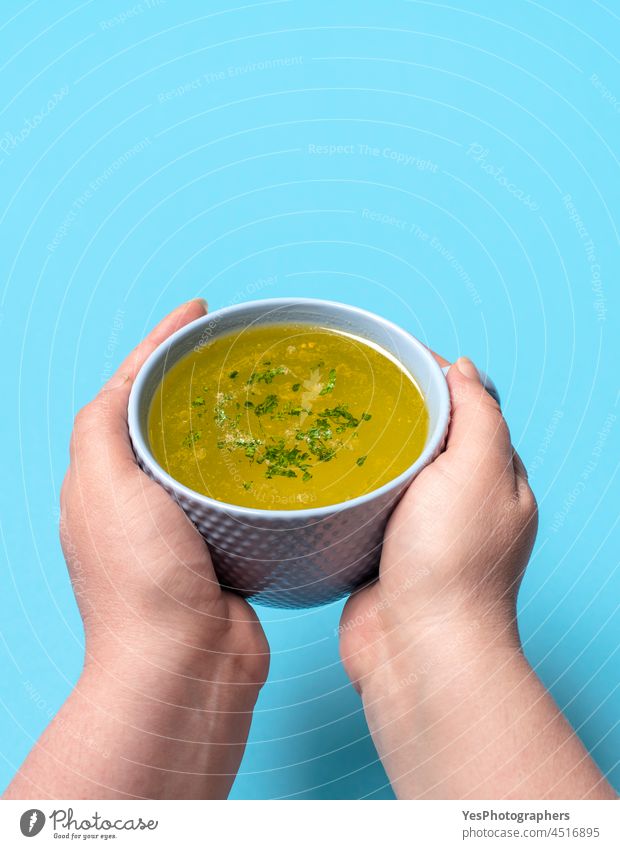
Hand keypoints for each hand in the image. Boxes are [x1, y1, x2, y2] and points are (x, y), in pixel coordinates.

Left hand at [6, 300, 268, 799]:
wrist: (183, 669)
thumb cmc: (141, 584)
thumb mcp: (103, 490)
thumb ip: (102, 430)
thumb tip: (123, 380)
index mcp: (103, 480)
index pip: (129, 391)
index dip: (159, 344)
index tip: (197, 311)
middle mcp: (139, 500)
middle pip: (169, 417)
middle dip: (196, 376)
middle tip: (237, 346)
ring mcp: (183, 525)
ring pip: (208, 452)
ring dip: (232, 419)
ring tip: (266, 388)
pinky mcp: (225, 547)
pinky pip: (240, 491)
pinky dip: (257, 465)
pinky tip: (284, 451)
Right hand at [340, 355, 536, 682]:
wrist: (417, 650)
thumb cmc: (453, 563)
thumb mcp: (479, 472)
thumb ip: (477, 415)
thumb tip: (462, 367)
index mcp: (494, 478)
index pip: (466, 408)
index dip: (431, 376)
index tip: (389, 353)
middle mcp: (459, 501)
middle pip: (424, 438)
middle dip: (392, 410)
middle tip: (348, 383)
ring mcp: (418, 528)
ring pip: (389, 472)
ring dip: (364, 450)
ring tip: (325, 417)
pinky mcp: (380, 550)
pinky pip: (362, 506)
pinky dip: (346, 488)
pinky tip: (320, 470)